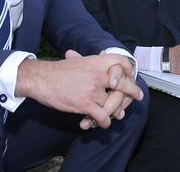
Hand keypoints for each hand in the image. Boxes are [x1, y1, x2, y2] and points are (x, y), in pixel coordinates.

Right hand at [15, 50, 143, 129]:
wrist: (42, 79)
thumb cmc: (59, 71)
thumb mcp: (78, 60)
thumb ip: (92, 61)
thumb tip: (103, 56)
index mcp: (96, 62)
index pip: (121, 62)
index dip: (128, 69)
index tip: (131, 75)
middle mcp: (98, 74)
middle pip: (123, 84)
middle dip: (132, 91)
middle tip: (138, 96)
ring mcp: (92, 90)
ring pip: (113, 103)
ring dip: (116, 110)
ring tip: (119, 114)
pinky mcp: (85, 104)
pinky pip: (102, 116)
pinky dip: (105, 122)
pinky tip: (103, 123)